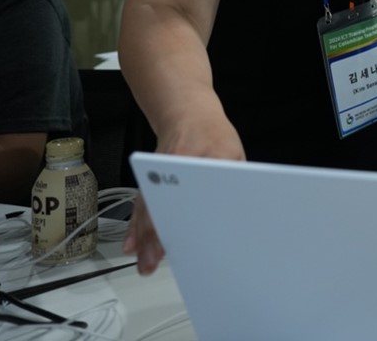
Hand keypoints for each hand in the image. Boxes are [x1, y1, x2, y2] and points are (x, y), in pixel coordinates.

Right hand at [123, 115, 244, 275]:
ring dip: (146, 238)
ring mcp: (159, 172)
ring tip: (145, 262)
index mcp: (207, 157)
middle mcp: (177, 166)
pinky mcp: (149, 179)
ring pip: (150, 208)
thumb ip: (237, 182)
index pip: (202, 191)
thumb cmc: (214, 136)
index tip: (193, 236)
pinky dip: (137, 227)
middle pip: (169, 203)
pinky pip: (141, 206)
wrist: (189, 114)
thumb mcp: (235, 155)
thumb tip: (243, 214)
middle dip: (162, 234)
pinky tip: (133, 246)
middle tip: (158, 259)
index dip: (197, 215)